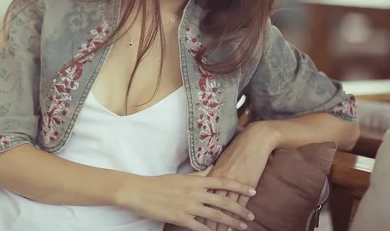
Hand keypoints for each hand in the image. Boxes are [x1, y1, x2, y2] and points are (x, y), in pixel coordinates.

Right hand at [116, 166, 255, 230]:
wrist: (140, 192)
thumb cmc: (159, 183)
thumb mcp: (180, 177)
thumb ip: (197, 175)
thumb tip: (211, 168)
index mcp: (195, 181)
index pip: (222, 182)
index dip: (238, 187)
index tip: (252, 191)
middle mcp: (195, 193)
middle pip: (223, 201)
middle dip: (239, 209)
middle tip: (251, 216)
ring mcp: (189, 206)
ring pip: (216, 215)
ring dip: (231, 222)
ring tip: (242, 227)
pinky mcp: (181, 218)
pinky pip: (201, 227)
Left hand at [205, 123, 277, 230]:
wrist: (254, 140)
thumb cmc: (236, 148)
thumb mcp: (221, 160)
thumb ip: (212, 171)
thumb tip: (203, 180)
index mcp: (213, 172)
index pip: (202, 194)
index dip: (196, 206)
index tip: (190, 217)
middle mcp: (221, 179)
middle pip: (212, 202)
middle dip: (208, 218)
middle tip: (205, 230)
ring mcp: (235, 183)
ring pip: (226, 206)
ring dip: (223, 220)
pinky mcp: (247, 185)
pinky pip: (241, 203)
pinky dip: (238, 214)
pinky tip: (236, 223)